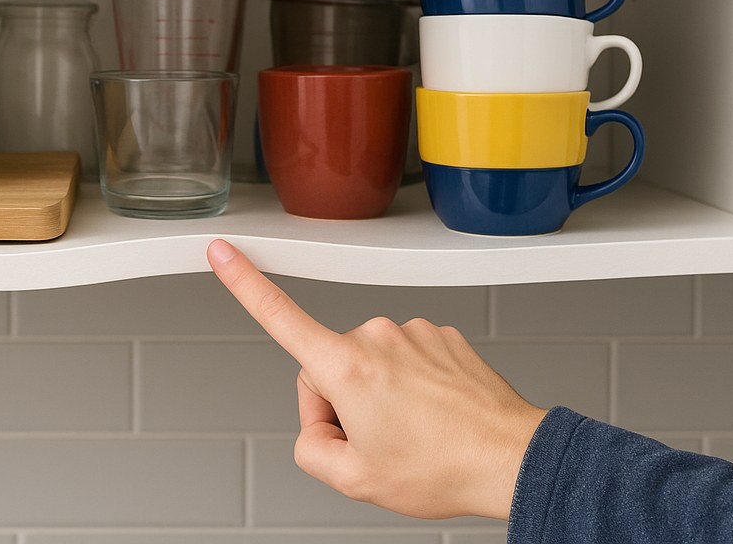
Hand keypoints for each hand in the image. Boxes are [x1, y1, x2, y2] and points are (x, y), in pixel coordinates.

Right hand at [206, 238, 546, 520]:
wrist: (510, 458)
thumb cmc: (442, 468)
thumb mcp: (355, 480)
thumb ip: (310, 449)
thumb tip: (317, 426)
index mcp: (346, 366)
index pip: (280, 316)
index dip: (244, 283)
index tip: (222, 252)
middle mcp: (377, 336)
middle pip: (329, 366)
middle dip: (342, 404)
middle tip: (377, 443)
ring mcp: (412, 331)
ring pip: (371, 364)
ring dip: (381, 396)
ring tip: (416, 433)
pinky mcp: (441, 334)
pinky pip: (407, 359)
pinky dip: (413, 387)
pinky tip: (435, 415)